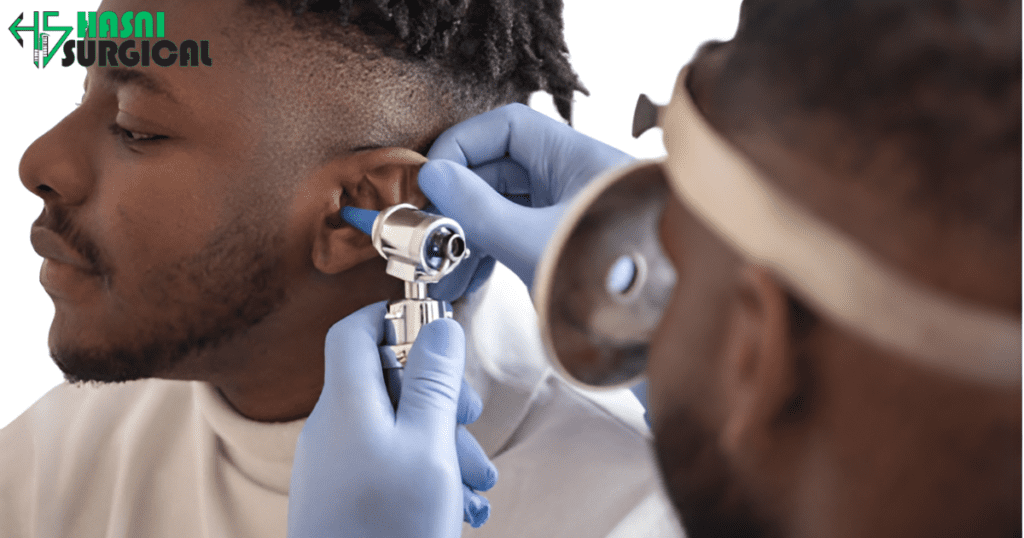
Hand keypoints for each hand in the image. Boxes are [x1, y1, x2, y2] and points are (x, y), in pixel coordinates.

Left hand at [289, 302, 497, 536]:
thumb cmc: (390, 529)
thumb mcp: (428, 445)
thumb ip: (433, 382)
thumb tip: (439, 325)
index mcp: (346, 405)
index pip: (355, 332)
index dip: (394, 318)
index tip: (437, 331)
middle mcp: (331, 430)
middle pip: (386, 383)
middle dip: (439, 397)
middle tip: (472, 419)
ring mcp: (334, 467)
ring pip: (395, 430)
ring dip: (443, 445)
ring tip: (478, 482)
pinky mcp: (343, 500)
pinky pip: (386, 466)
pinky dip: (424, 475)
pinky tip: (457, 505)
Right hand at [419, 103, 632, 298]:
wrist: (661, 327)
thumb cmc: (612, 281)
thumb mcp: (533, 242)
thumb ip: (479, 208)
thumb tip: (434, 176)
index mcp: (578, 158)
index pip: (508, 126)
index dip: (463, 145)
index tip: (431, 177)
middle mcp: (575, 178)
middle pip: (503, 167)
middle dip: (460, 198)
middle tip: (429, 227)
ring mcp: (572, 212)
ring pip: (508, 205)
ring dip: (470, 232)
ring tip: (441, 268)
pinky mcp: (568, 244)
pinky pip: (519, 235)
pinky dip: (491, 252)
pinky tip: (467, 279)